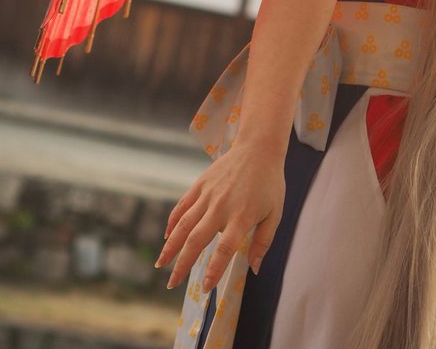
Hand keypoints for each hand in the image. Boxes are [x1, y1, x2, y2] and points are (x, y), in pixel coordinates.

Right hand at [155, 140, 284, 293]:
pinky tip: (167, 236)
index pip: (224, 249)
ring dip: (170, 246)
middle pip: (197, 240)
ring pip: (184, 224)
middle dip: (182, 264)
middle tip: (172, 284)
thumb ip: (263, 242)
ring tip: (161, 263)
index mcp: (241, 217)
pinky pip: (183, 206)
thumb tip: (254, 269)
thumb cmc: (269, 183)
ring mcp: (208, 194)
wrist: (258, 148)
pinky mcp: (200, 184)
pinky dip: (173, 221)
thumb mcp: (275, 214)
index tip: (205, 288)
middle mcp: (220, 207)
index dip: (213, 270)